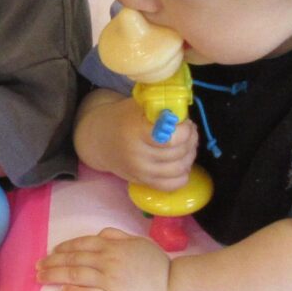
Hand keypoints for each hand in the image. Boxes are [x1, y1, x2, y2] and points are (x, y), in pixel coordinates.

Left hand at [37, 227, 170, 290]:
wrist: (177, 290)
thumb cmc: (160, 267)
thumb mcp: (140, 243)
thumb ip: (118, 236)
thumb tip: (99, 235)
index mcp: (114, 246)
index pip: (81, 244)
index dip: (62, 248)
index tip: (50, 253)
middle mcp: (109, 261)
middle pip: (73, 259)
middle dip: (52, 262)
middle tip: (37, 266)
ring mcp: (110, 281)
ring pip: (75, 275)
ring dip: (55, 275)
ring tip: (41, 278)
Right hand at [79, 94, 197, 190]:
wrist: (100, 140)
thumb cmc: (123, 119)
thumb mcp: (138, 106)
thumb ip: (161, 109)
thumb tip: (184, 118)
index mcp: (135, 131)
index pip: (172, 138)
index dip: (186, 130)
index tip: (184, 122)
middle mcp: (137, 155)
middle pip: (179, 152)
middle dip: (191, 139)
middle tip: (188, 131)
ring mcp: (140, 172)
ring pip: (180, 169)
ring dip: (190, 155)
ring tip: (186, 145)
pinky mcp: (144, 183)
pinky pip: (173, 185)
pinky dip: (183, 174)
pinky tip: (179, 162)